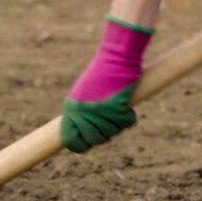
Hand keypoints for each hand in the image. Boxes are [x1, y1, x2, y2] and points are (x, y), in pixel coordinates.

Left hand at [59, 17, 151, 152]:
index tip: (91, 140)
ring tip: (118, 106)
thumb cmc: (102, 73)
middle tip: (111, 120)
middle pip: (95, 140)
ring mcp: (98, 111)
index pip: (72, 140)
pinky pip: (126, 122)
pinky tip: (127, 105)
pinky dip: (129, 117)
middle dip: (105, 133)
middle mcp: (82, 112)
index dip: (82, 144)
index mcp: (71, 109)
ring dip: (118, 123)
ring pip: (112, 133)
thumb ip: (81, 114)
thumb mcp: (84, 93)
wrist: (116, 56)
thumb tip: (85, 137)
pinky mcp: (115, 107)